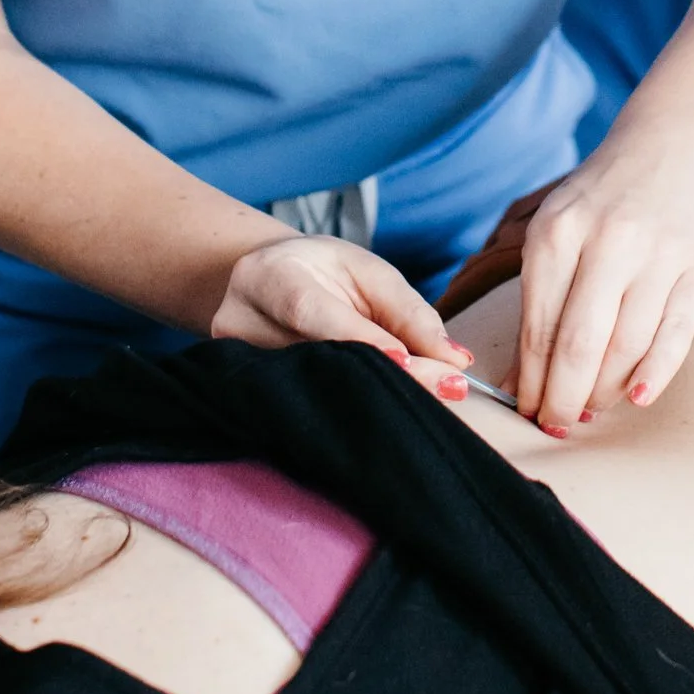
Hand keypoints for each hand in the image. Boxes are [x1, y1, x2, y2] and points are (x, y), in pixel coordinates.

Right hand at [212, 233, 473, 400]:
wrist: (269, 284)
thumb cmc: (324, 274)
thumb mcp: (368, 273)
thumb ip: (410, 313)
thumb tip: (456, 360)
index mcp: (267, 277)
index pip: (311, 311)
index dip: (358, 340)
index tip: (408, 362)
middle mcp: (240, 323)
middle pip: (315, 361)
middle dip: (385, 379)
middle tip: (447, 389)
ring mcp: (237, 366)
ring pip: (312, 395)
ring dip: (375, 402)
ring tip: (428, 401)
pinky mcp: (242, 398)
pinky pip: (304, 414)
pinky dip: (353, 417)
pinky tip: (389, 420)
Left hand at [512, 126, 693, 433]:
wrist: (676, 143)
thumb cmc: (604, 196)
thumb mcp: (557, 228)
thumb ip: (537, 300)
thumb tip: (518, 383)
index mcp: (557, 232)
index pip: (538, 328)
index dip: (532, 382)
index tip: (526, 412)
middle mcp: (607, 241)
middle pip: (578, 346)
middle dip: (563, 398)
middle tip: (557, 424)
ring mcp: (658, 254)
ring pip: (627, 346)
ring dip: (605, 391)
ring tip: (592, 408)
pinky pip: (676, 334)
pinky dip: (655, 373)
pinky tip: (637, 397)